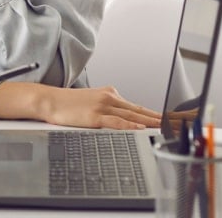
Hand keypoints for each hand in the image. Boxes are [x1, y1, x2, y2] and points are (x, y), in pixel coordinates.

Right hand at [38, 85, 160, 129]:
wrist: (49, 100)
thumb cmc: (66, 104)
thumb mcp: (90, 101)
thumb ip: (105, 107)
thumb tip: (117, 118)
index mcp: (108, 93)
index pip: (135, 106)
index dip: (152, 114)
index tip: (164, 120)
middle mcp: (108, 97)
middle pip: (138, 110)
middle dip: (156, 118)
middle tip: (172, 123)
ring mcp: (102, 106)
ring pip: (131, 115)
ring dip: (149, 122)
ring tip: (163, 127)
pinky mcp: (95, 116)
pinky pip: (117, 122)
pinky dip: (131, 125)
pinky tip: (140, 128)